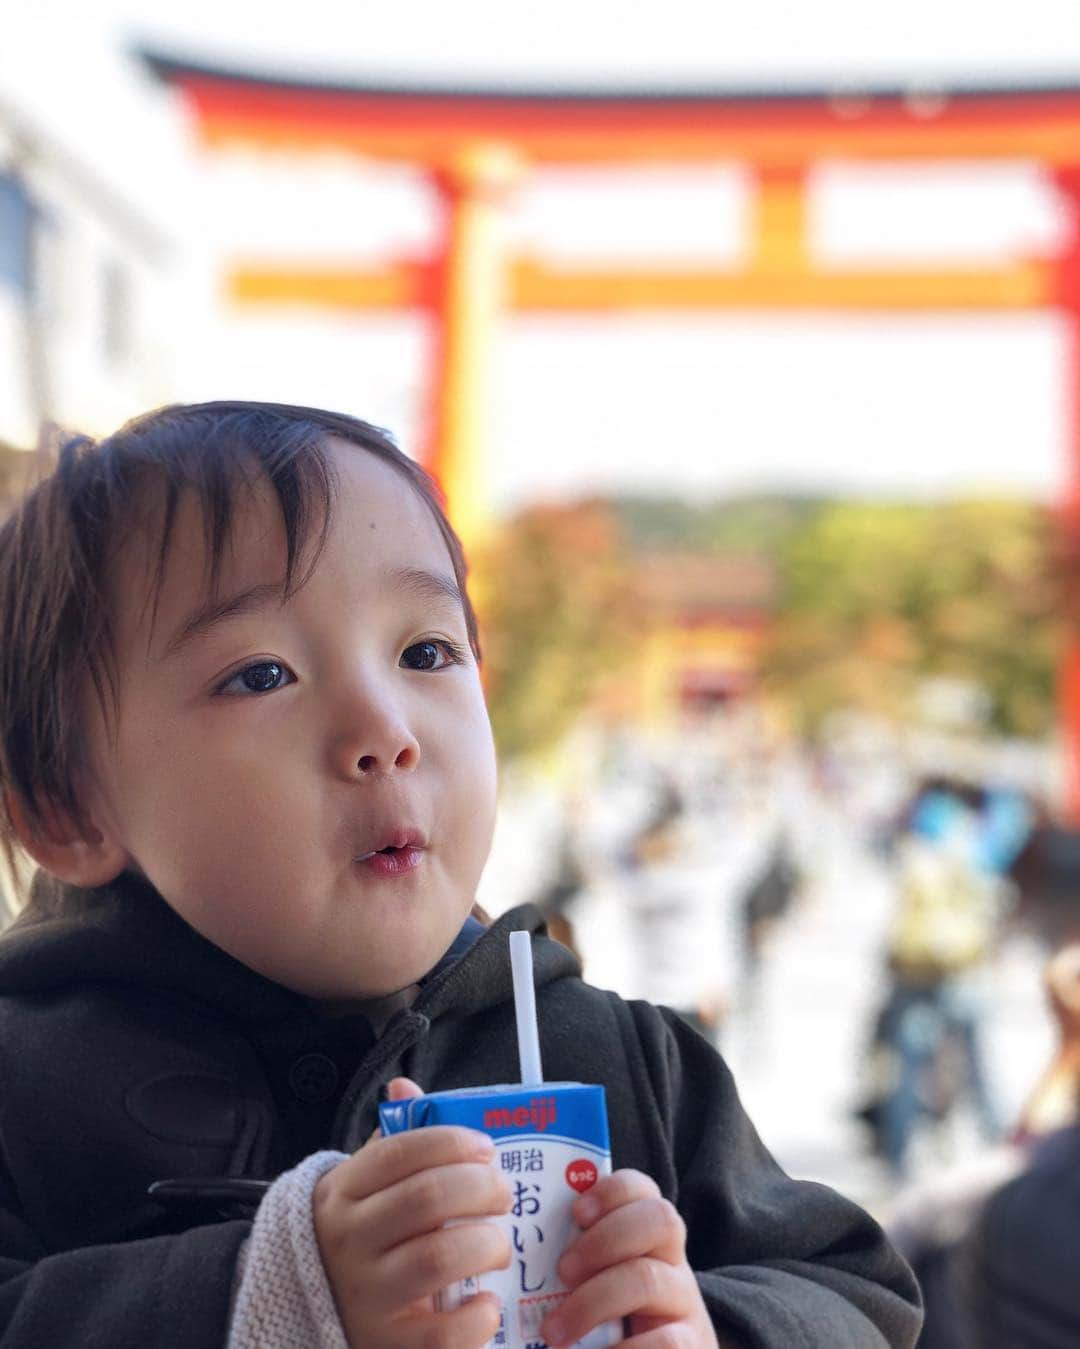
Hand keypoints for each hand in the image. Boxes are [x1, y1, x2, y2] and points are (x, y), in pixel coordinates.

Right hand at [313, 1077, 511, 1348]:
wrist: (310, 1308)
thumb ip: (392, 1141)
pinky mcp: (385, 1344)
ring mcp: (365, 1295)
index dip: (454, 1143)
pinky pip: (439, 1335)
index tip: (486, 1149)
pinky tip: (487, 1303)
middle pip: (428, 1198)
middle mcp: (349, 1240)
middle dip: (481, 1189)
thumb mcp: (362, 1186)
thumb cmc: (360, 1236)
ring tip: (499, 1244)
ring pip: (437, 1259)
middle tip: (504, 1194)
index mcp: (344, 1190)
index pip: (403, 1150)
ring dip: (485, 1245)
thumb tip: (405, 1085)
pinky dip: (475, 1320)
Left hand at [539, 1168, 724, 1347]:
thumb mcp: (600, 1280)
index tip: (577, 1211)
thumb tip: (524, 1249)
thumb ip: (578, 1260)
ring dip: (593, 1302)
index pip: (644, 1190)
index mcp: (650, 1236)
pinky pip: (665, 1342)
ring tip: (554, 1331)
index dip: (613, 1190)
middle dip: (604, 1240)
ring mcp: (686, 1304)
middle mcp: (674, 1262)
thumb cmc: (614, 1320)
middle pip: (659, 1220)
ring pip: (649, 1280)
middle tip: (563, 1271)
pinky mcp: (690, 1345)